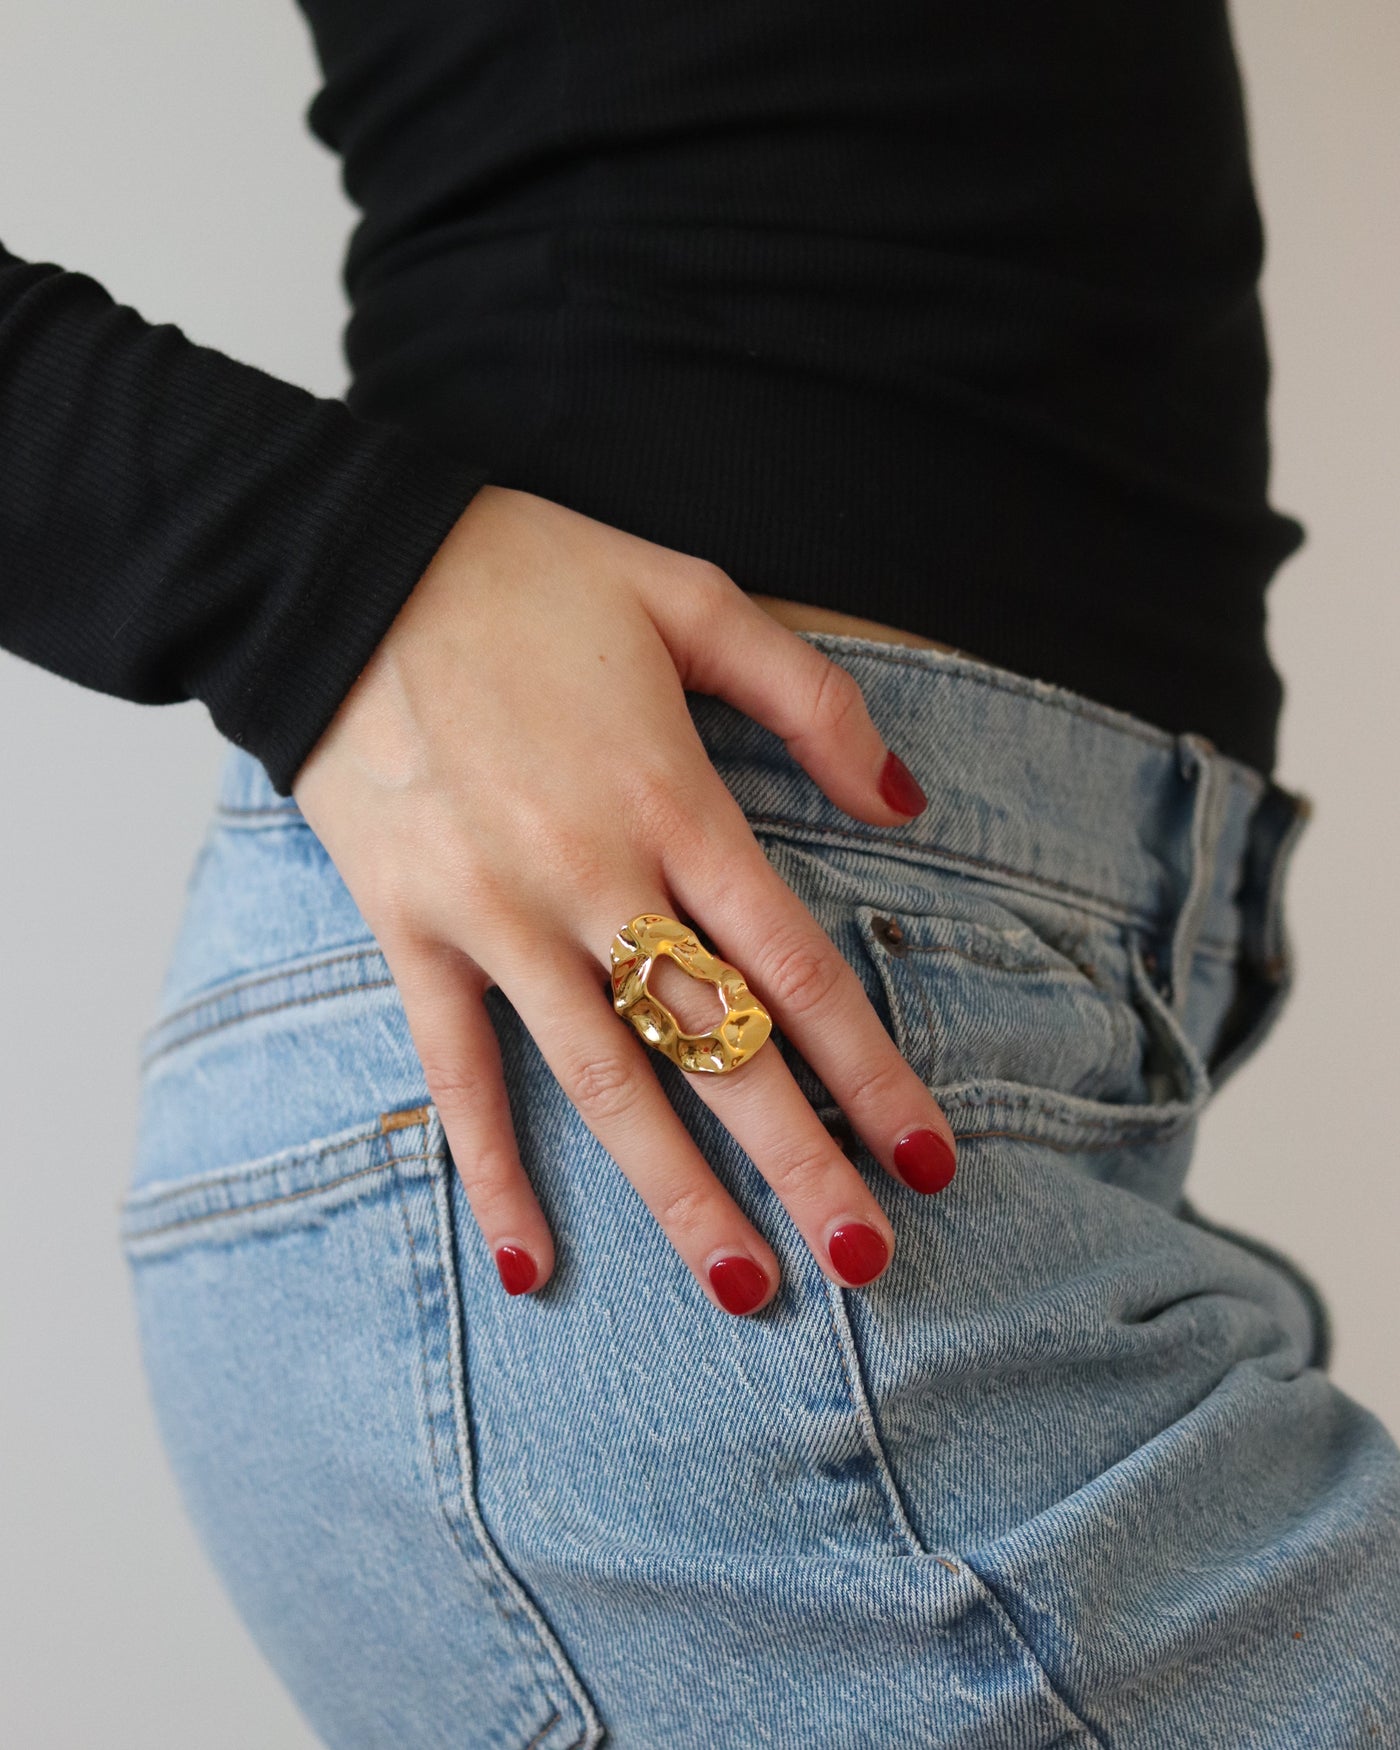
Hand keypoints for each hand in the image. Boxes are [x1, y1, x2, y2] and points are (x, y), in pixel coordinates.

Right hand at [292, 485, 957, 1314]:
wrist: (345, 569)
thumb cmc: (528, 575)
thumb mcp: (691, 594)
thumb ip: (812, 698)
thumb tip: (910, 802)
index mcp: (673, 800)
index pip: (795, 966)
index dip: (869, 1068)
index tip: (930, 1155)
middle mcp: (591, 877)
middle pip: (718, 1047)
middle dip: (799, 1162)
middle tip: (871, 1262)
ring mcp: (495, 917)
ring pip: (603, 1081)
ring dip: (676, 1194)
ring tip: (744, 1291)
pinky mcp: (411, 932)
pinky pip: (456, 1072)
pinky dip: (492, 1168)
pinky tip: (533, 1263)